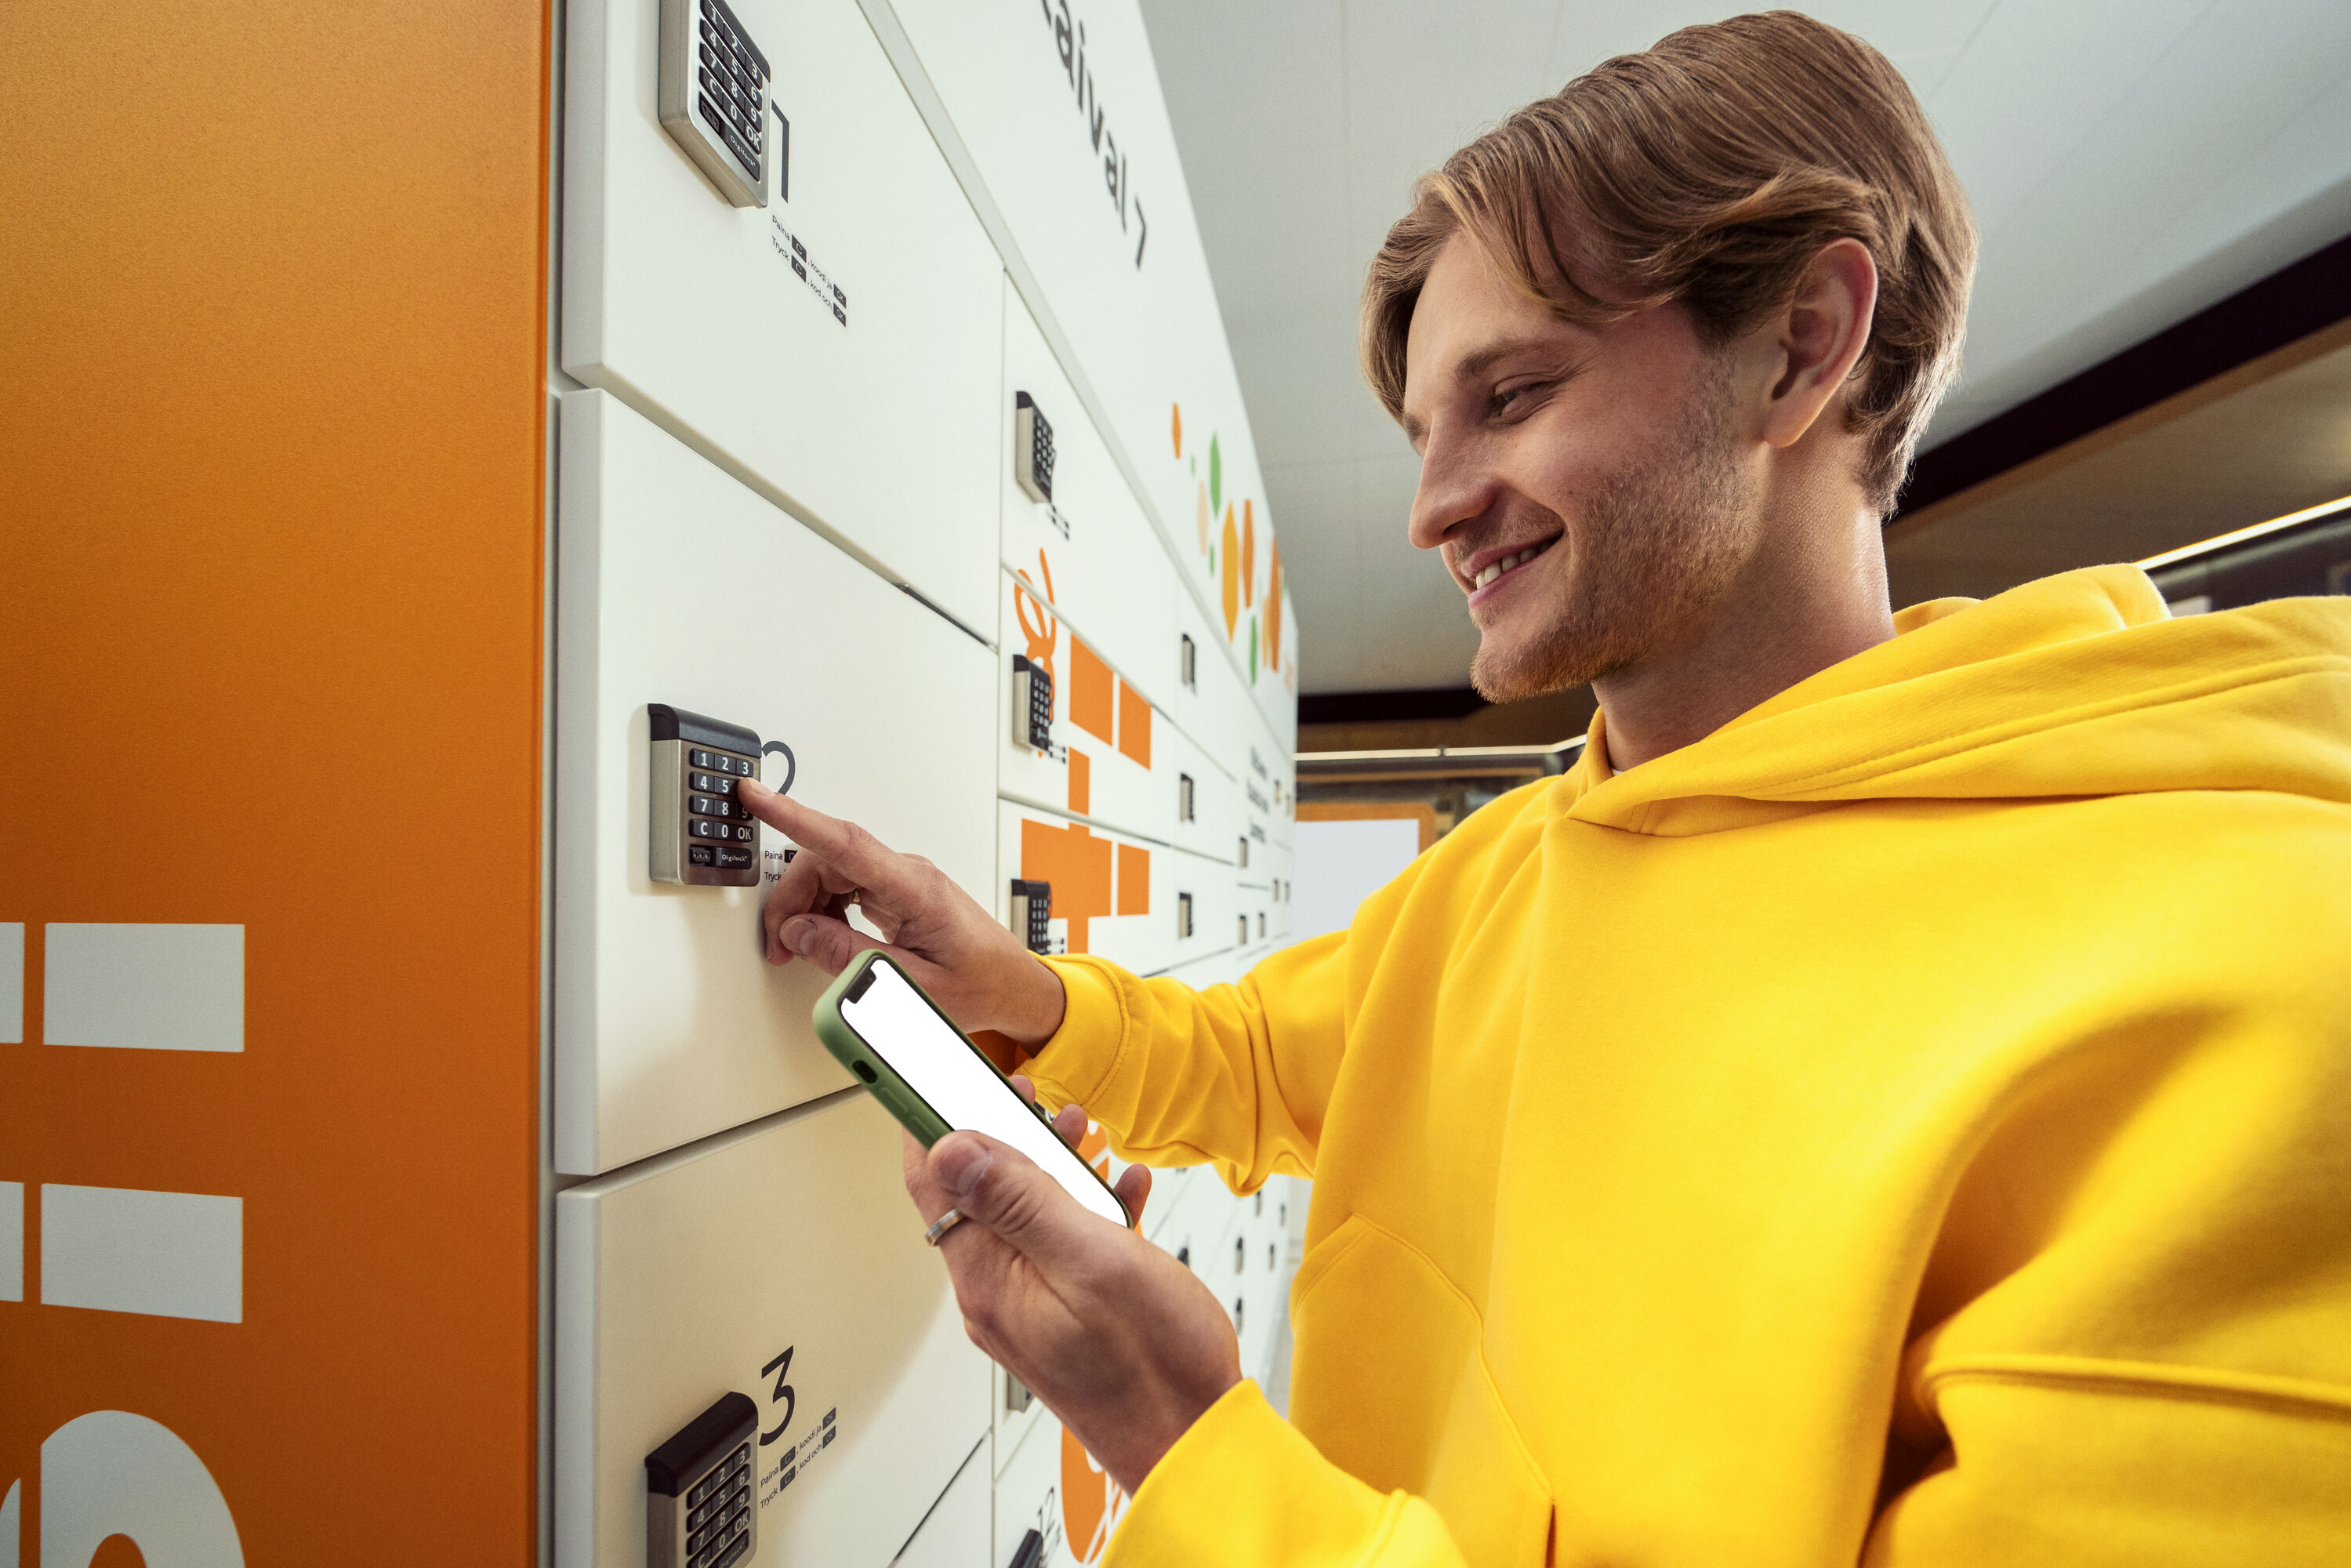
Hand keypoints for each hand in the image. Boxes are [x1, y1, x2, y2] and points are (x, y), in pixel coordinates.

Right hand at [737, 780, 1065, 1044]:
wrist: (1013, 986)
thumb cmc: (979, 985)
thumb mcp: (910, 987)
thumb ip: (849, 958)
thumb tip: (798, 933)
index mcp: (916, 890)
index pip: (845, 842)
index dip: (794, 816)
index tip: (757, 795)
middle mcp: (909, 874)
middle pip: (827, 861)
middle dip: (791, 898)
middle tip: (778, 945)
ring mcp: (903, 880)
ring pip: (832, 872)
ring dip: (805, 907)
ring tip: (797, 949)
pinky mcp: (898, 892)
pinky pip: (846, 886)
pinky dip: (823, 911)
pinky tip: (822, 938)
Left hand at [904, 1078, 1240, 1495]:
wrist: (1196, 1442)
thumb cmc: (1155, 1367)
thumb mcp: (1092, 1261)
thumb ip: (1021, 1201)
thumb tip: (950, 1149)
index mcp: (990, 1279)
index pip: (931, 1182)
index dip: (929, 1119)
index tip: (940, 1071)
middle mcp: (998, 1294)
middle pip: (974, 1192)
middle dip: (1002, 1133)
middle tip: (1032, 1094)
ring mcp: (1030, 1305)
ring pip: (1020, 1213)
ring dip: (1048, 1166)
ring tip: (1081, 1131)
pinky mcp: (1063, 1313)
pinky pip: (1057, 1243)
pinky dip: (1083, 1207)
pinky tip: (1120, 1189)